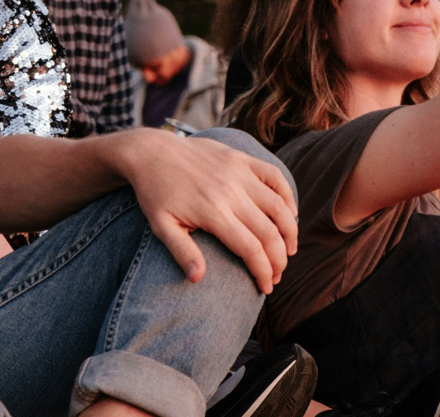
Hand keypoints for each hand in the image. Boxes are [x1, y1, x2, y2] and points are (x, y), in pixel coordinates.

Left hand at [112, 130, 297, 292]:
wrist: (150, 152)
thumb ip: (181, 251)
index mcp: (212, 211)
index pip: (251, 249)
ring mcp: (238, 172)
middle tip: (277, 275)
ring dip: (289, 232)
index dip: (264, 272)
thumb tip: (198, 278)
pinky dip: (288, 196)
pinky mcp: (240, 158)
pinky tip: (289, 214)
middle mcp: (230, 191)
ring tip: (288, 251)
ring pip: (279, 207)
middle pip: (270, 233)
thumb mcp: (161, 225)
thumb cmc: (155, 193)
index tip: (266, 287)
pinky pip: (275, 176)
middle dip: (279, 260)